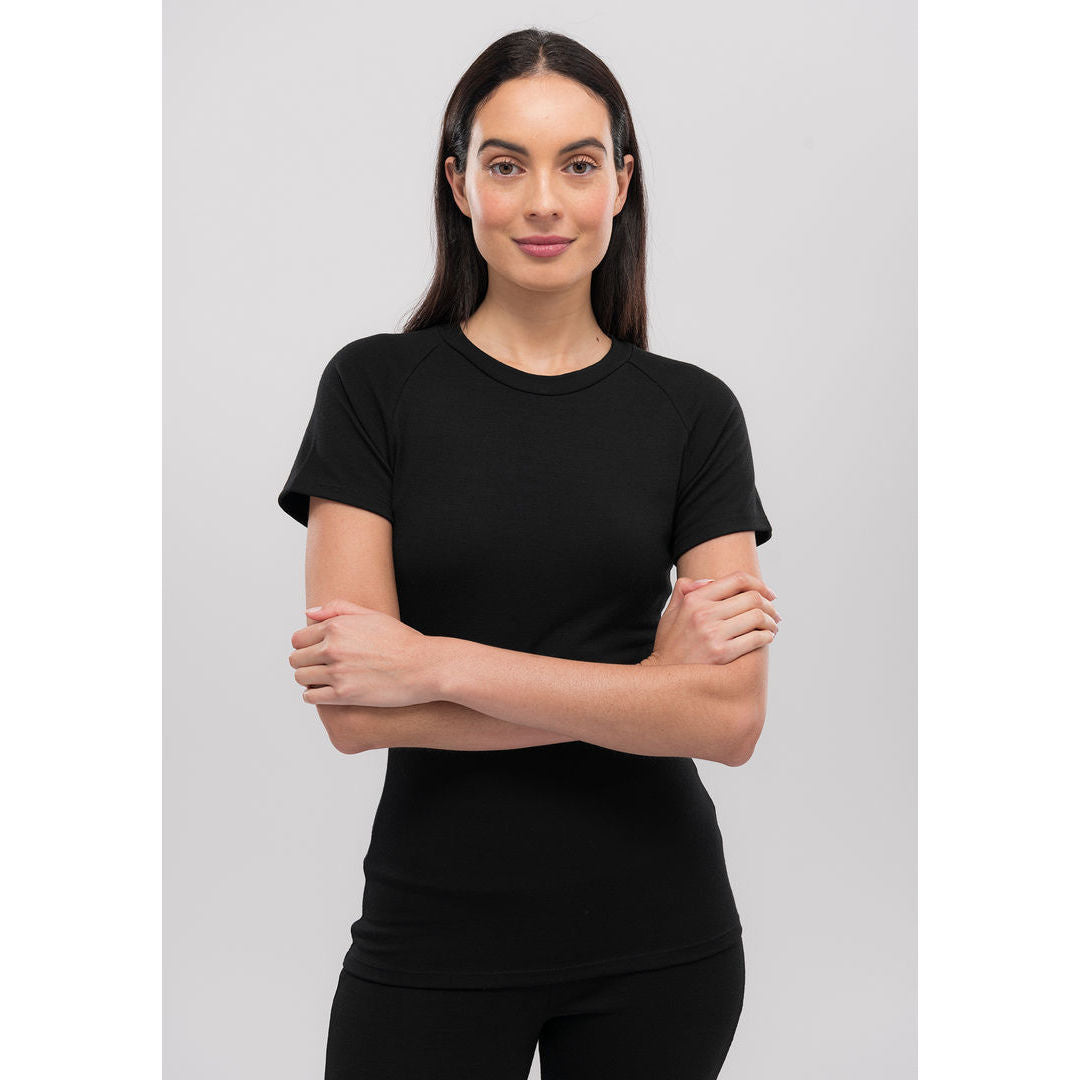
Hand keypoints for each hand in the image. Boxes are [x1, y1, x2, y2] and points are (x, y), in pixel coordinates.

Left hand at [289, 599, 437, 706]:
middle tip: (319, 668)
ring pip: (301, 678)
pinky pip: (311, 698)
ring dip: (309, 680)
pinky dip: (314, 697)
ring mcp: (337, 672)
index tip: (315, 653)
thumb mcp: (372, 615)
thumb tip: (309, 613)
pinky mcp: (344, 695)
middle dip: (305, 663)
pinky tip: (327, 694)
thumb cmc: (402, 641)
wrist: (424, 667)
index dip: (305, 646)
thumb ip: (338, 609)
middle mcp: (333, 648)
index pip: (299, 638)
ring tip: (323, 681)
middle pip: (296, 659)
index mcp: (337, 626)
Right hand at [640, 573, 780, 665]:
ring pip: (757, 617)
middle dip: (769, 605)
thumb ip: (684, 591)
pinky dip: (766, 636)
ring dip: (771, 621)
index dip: (759, 584)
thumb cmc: (670, 645)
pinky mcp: (721, 653)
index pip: (737, 580)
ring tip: (772, 627)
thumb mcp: (670, 613)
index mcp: (694, 599)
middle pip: (752, 598)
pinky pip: (755, 638)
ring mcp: (712, 634)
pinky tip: (766, 639)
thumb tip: (709, 581)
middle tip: (775, 614)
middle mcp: (703, 613)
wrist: (664, 678)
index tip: (769, 594)